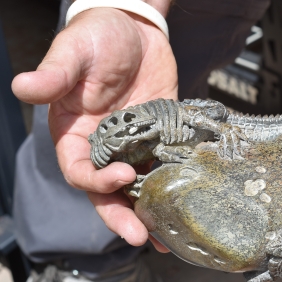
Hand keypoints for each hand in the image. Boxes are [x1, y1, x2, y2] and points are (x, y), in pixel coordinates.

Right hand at [12, 8, 173, 250]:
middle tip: (143, 237)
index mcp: (75, 134)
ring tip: (167, 236)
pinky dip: (173, 185)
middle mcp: (104, 146)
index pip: (80, 171)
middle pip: (108, 192)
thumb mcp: (74, 53)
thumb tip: (24, 87)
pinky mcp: (161, 136)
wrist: (136, 29)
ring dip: (150, 211)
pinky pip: (165, 166)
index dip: (97, 181)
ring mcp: (135, 144)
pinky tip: (187, 202)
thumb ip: (55, 74)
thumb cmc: (98, 37)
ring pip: (139, 186)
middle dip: (123, 216)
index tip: (122, 176)